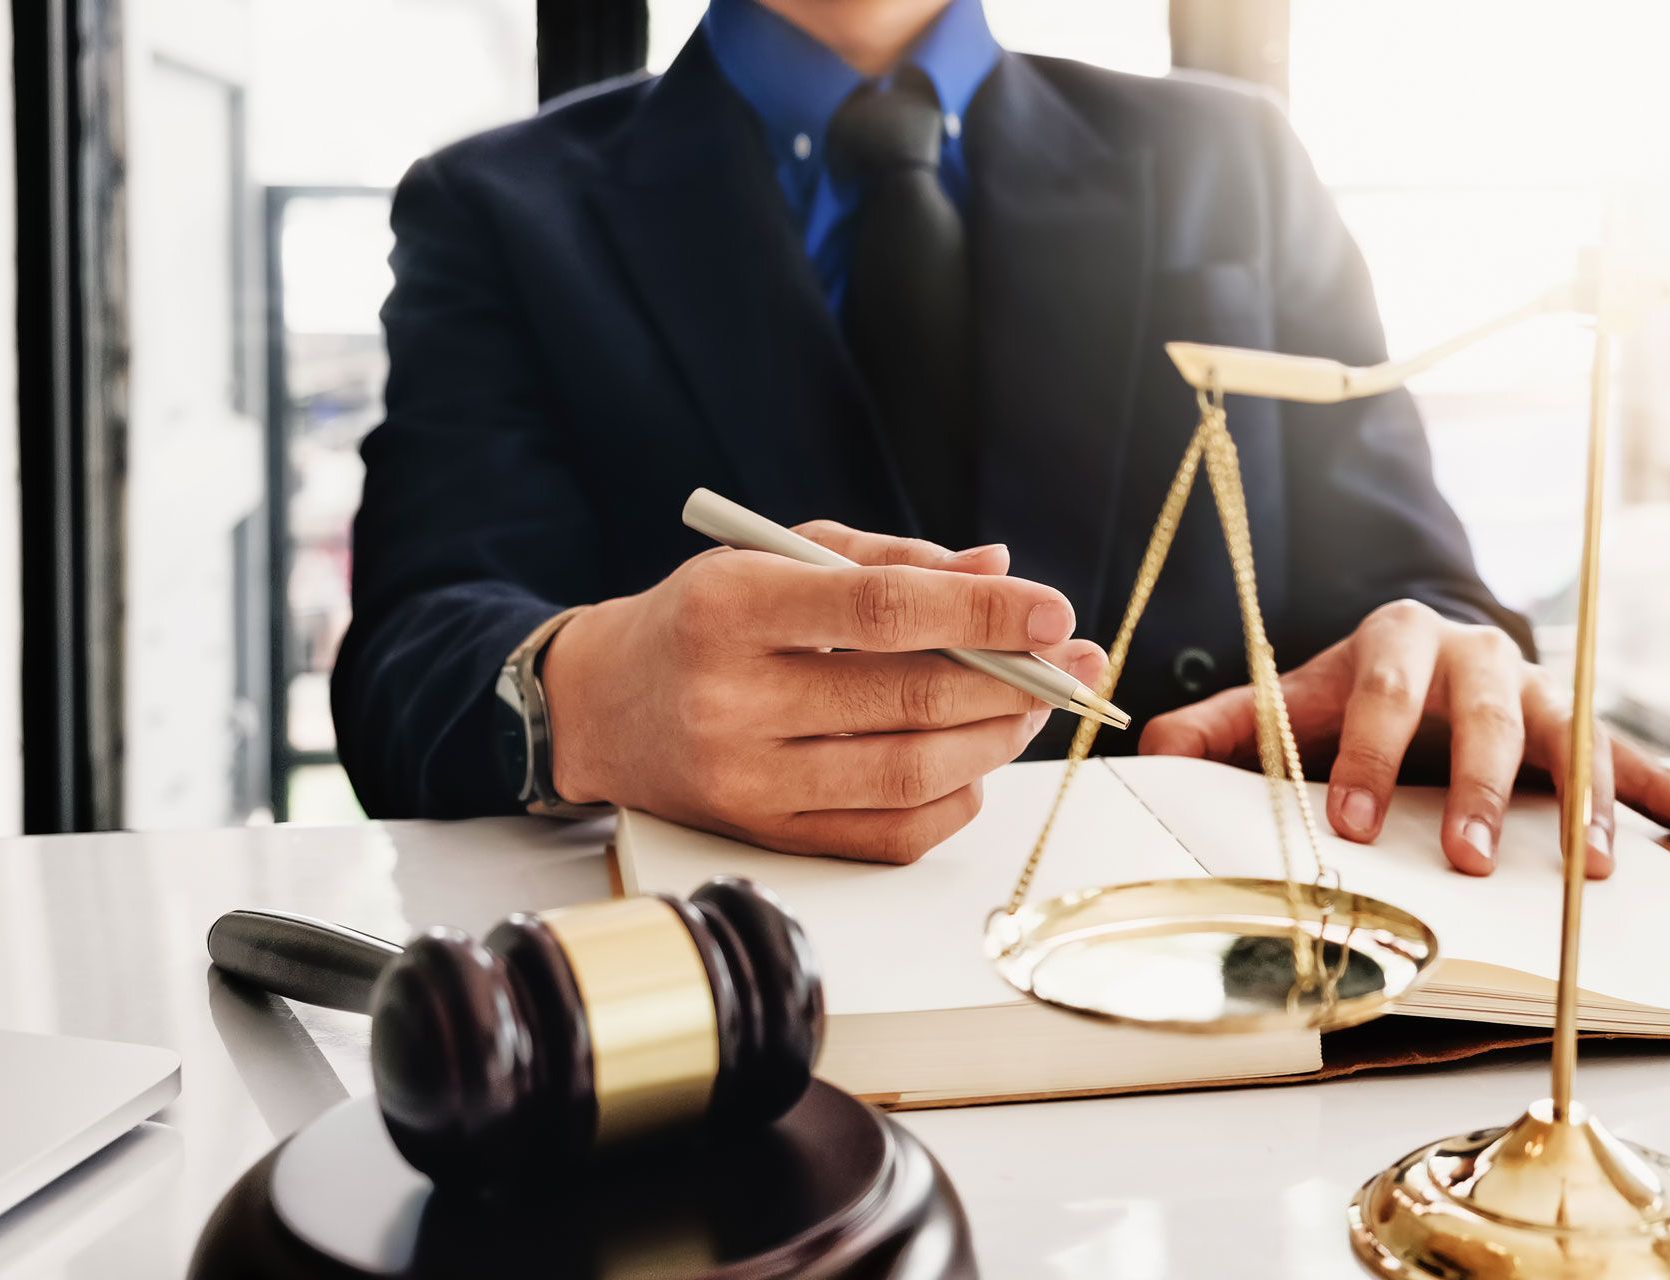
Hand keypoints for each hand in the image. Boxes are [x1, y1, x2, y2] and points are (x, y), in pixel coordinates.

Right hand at [541, 523, 1105, 862]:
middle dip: (1013, 683)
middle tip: (1068, 663)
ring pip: (909, 774)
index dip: (983, 612)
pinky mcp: (766, 838)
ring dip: (995, 741)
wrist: (601, 707)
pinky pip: (892, 835)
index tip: (1053, 611)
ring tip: (1030, 707)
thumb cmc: (703, 618)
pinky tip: (973, 761)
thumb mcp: (777, 556)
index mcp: (732, 608)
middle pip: (908, 701)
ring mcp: (747, 781)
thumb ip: (890, 560)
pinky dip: (955, 799)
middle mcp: (731, 700)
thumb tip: (1000, 568)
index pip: (882, 611)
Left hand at [1137, 599, 1669, 876]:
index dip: (1367, 756)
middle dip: (1482, 787)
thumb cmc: (1350, 695)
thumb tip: (1148, 746)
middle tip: (1469, 859)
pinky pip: (1642, 762)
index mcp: (1397, 643)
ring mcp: (1542, 691)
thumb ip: (1223, 728)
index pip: (1383, 693)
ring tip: (1596, 870)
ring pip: (1576, 737)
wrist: (1422, 657)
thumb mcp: (1288, 705)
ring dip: (1586, 803)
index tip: (1349, 825)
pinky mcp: (1585, 731)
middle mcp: (1480, 656)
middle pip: (1490, 714)